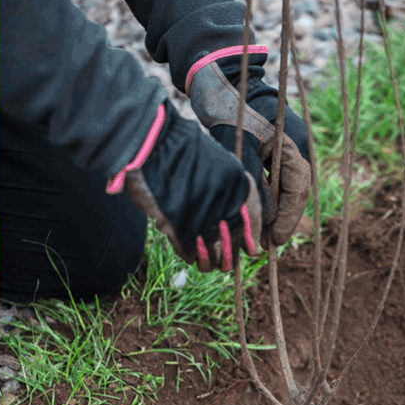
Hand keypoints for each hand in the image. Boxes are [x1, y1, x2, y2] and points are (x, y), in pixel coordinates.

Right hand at [121, 104, 259, 270]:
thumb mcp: (214, 158)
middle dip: (230, 255)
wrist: (151, 138)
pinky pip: (187, 248)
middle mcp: (223, 199)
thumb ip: (225, 185)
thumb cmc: (180, 144)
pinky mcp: (175, 224)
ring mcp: (199, 213)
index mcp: (236, 181)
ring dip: (210, 261)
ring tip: (208, 266)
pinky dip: (188, 255)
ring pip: (211, 250)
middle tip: (227, 264)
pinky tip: (189, 256)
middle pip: (232, 238)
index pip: (252, 215)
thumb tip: (230, 215)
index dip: (251, 235)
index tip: (251, 250)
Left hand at [187, 58, 314, 247]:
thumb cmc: (232, 108)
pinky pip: (270, 180)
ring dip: (269, 212)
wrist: (220, 79)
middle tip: (261, 246)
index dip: (287, 220)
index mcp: (295, 145)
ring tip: (254, 236)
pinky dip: (262, 198)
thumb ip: (254, 182)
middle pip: (292, 194)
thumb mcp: (241, 146)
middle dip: (278, 221)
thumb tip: (264, 219)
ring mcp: (282, 149)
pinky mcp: (267, 150)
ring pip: (280, 189)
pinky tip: (250, 213)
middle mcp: (294, 149)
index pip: (298, 191)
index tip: (273, 242)